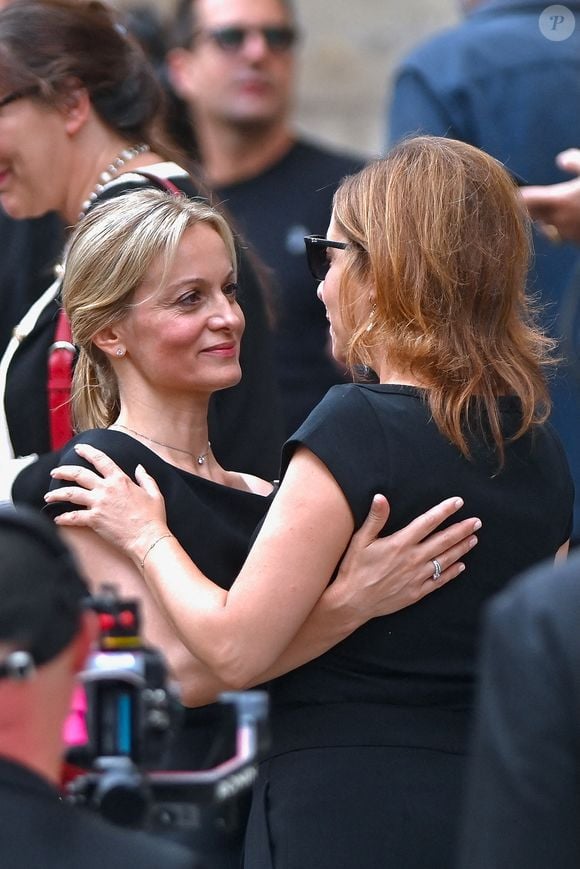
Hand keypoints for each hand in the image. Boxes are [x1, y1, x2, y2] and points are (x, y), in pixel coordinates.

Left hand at [44, 443, 168, 564]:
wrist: (148, 538)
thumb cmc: (153, 518)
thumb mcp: (154, 493)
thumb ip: (146, 478)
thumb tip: (140, 468)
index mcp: (120, 480)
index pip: (101, 460)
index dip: (88, 452)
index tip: (79, 449)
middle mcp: (106, 489)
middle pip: (79, 474)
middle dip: (64, 471)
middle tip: (55, 471)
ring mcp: (98, 504)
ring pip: (71, 493)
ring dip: (57, 493)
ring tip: (48, 496)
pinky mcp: (94, 520)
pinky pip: (73, 517)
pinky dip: (63, 518)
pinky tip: (56, 518)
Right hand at [331, 495, 479, 622]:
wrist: (352, 602)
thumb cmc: (354, 569)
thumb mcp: (360, 540)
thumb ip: (375, 518)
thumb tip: (381, 497)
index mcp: (400, 543)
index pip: (428, 522)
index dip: (444, 511)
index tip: (458, 502)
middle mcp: (413, 559)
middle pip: (443, 541)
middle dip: (461, 529)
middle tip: (476, 522)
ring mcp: (417, 577)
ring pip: (445, 560)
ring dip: (461, 548)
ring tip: (473, 539)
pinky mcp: (417, 592)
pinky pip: (440, 580)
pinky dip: (452, 572)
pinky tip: (461, 566)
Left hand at [520, 149, 579, 243]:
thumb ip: (575, 161)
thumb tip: (560, 160)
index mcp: (560, 201)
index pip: (526, 201)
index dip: (517, 195)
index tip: (512, 191)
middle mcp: (560, 221)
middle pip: (532, 216)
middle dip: (527, 208)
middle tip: (525, 199)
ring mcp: (568, 235)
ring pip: (546, 227)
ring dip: (544, 219)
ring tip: (547, 209)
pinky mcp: (577, 243)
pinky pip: (562, 235)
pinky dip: (560, 227)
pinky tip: (570, 217)